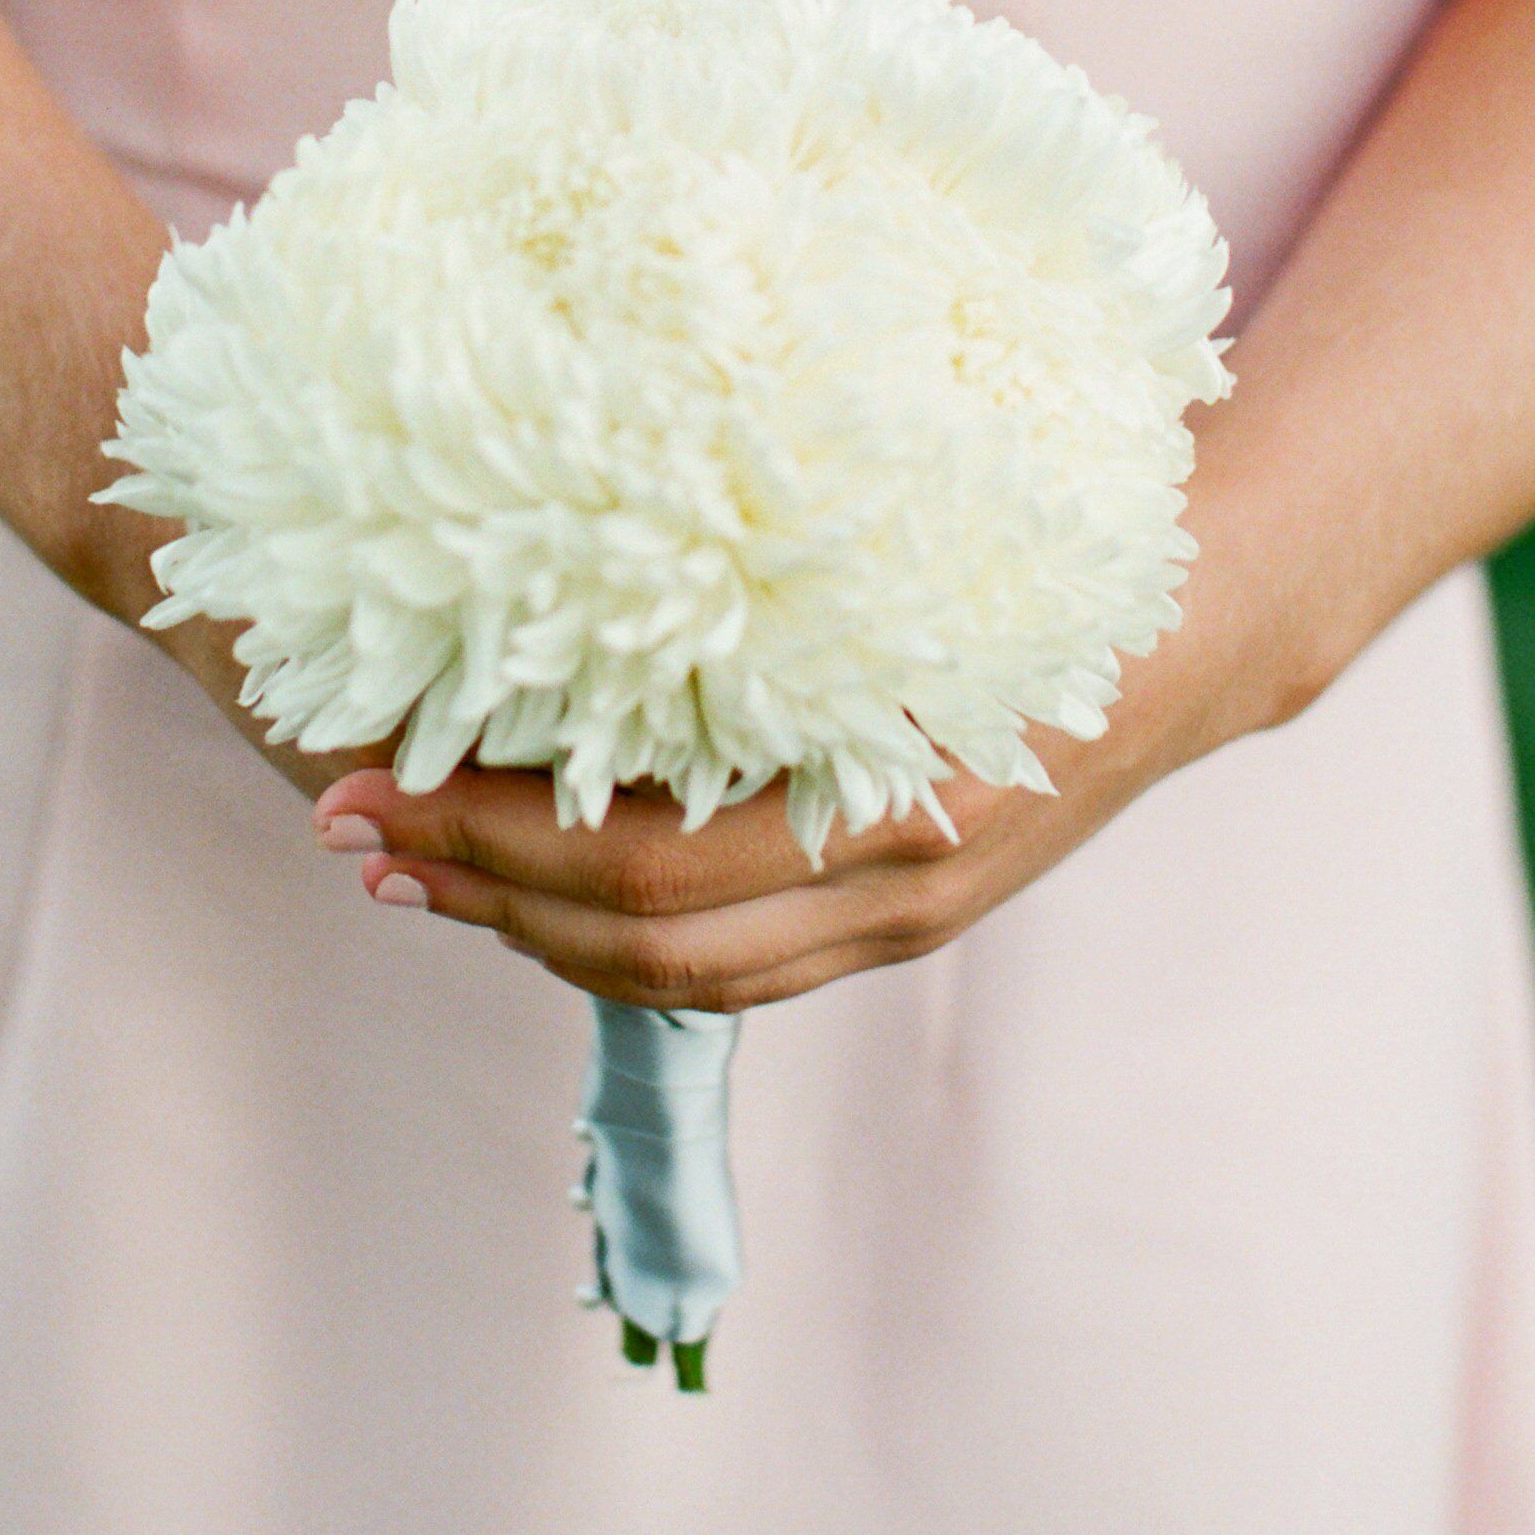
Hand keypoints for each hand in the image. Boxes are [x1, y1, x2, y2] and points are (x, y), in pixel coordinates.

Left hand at [306, 637, 1246, 1012]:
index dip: (492, 841)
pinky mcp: (897, 923)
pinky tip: (535, 888)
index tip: (366, 781)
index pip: (642, 865)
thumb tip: (576, 558)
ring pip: (673, 976)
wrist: (1195, 629)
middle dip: (474, 888)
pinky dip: (612, 939)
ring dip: (523, 926)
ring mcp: (898, 920)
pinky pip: (729, 968)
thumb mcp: (905, 566)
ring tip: (406, 866)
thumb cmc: (1039, 559)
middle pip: (635, 941)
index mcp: (887, 803)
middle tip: (340, 827)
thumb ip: (769, 599)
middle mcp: (890, 887)